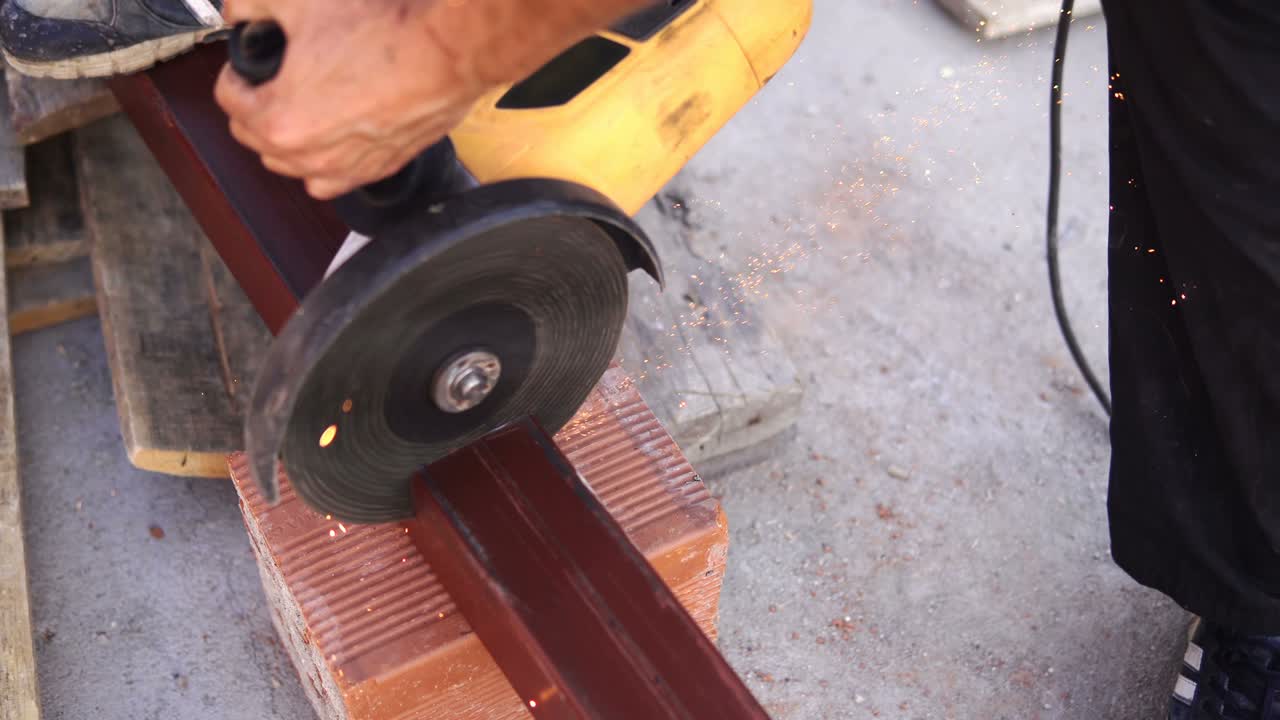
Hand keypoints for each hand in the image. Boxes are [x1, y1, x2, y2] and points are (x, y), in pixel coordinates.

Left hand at [214, 0, 487, 198]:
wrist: (445, 53)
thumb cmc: (382, 33)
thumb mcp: (299, 1)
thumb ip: (250, 5)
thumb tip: (237, 13)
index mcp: (278, 121)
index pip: (228, 99)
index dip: (234, 71)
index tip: (248, 60)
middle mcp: (309, 156)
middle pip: (254, 138)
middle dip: (254, 106)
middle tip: (271, 80)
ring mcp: (345, 169)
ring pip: (291, 165)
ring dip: (286, 138)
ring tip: (300, 106)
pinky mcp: (379, 169)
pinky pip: (333, 179)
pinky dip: (324, 160)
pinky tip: (333, 132)